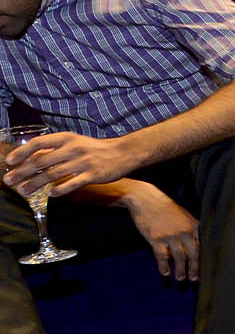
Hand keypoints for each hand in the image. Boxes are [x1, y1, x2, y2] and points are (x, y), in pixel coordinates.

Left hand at [4, 131, 137, 197]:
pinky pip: (72, 184)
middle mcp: (73, 148)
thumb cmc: (96, 150)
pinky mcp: (93, 174)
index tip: (9, 162)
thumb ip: (56, 150)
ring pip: (53, 174)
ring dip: (35, 184)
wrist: (125, 153)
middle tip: (9, 181)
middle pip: (42, 161)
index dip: (21, 152)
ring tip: (23, 192)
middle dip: (22, 172)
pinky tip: (50, 194)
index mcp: (67, 138)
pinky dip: (59, 190)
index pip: (38, 143)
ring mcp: (83, 162)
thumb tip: (32, 158)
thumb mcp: (75, 143)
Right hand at [119, 181, 199, 281]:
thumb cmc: (166, 209)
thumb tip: (197, 246)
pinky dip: (164, 266)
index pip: (204, 246)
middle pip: (194, 254)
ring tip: (180, 279)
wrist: (146, 199)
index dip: (206, 260)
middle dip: (195, 268)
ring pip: (179, 257)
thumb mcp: (184, 216)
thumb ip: (193, 230)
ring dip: (181, 270)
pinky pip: (162, 256)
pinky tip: (165, 273)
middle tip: (195, 280)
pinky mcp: (156, 238)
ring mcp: (170, 235)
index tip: (208, 271)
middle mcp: (185, 232)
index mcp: (194, 226)